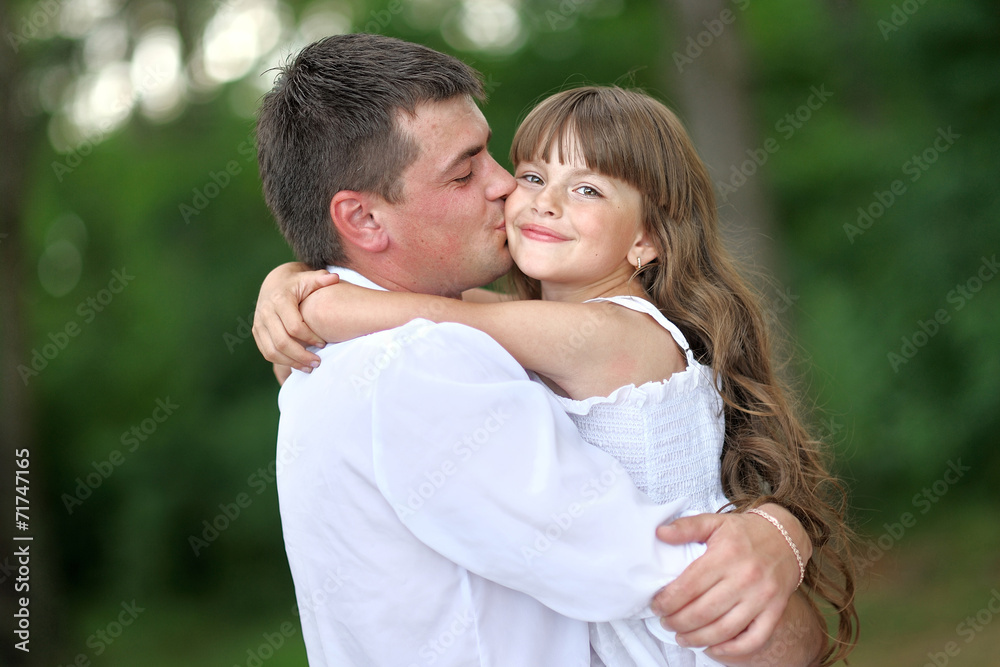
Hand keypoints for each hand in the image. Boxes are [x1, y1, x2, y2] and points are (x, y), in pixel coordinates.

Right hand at [252, 262, 339, 371]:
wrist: (275, 282)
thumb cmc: (298, 283)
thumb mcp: (309, 278)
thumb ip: (321, 279)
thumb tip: (335, 278)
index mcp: (280, 300)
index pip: (294, 326)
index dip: (310, 337)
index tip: (324, 343)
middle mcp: (266, 312)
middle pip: (282, 342)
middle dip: (301, 355)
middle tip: (318, 363)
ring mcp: (259, 323)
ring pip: (272, 351)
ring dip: (292, 362)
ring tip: (310, 368)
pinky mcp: (257, 332)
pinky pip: (267, 352)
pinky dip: (282, 361)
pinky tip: (298, 365)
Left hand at [651, 504, 809, 657]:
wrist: (785, 537)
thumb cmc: (744, 532)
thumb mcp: (714, 521)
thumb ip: (686, 527)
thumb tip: (660, 533)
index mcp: (726, 555)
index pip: (688, 586)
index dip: (667, 601)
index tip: (656, 606)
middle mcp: (745, 578)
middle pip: (703, 612)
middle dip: (678, 622)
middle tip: (666, 623)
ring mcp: (762, 597)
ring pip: (724, 630)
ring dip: (697, 639)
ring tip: (682, 637)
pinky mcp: (775, 611)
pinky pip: (753, 639)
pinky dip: (731, 650)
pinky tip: (712, 648)